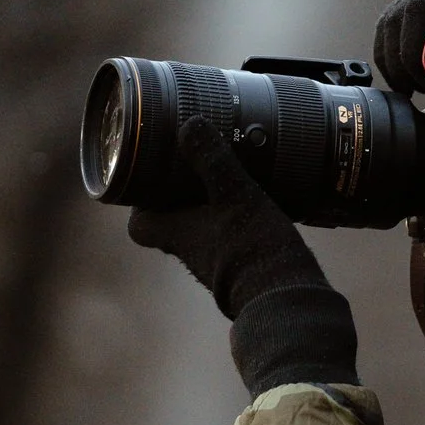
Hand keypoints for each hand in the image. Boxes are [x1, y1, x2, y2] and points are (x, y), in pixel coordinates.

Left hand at [128, 117, 328, 318]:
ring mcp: (217, 262)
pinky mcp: (243, 267)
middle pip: (170, 224)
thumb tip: (190, 124)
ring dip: (208, 208)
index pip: (139, 226)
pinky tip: (255, 200)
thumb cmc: (253, 251)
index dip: (138, 203)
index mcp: (177, 234)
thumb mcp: (234, 193)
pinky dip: (235, 221)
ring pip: (201, 230)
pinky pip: (229, 239)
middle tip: (189, 167)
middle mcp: (192, 252)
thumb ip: (212, 159)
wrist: (286, 301)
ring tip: (224, 176)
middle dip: (176, 196)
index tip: (146, 176)